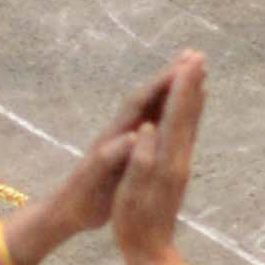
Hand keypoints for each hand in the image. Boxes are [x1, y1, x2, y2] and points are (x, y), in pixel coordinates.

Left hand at [31, 58, 182, 247]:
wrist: (68, 209)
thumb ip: (111, 156)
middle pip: (148, 95)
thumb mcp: (95, 178)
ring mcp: (126, 135)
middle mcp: (122, 129)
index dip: (161, 85)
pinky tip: (181, 105)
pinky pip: (155, 119)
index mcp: (115, 136)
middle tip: (195, 55)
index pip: (140, 102)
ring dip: (172, 86)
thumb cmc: (83, 197)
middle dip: (171, 75)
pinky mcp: (130, 145)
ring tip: (193, 70)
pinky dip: (169, 107)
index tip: (183, 68)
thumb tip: (133, 137)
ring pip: (153, 104)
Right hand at [105, 51, 206, 264]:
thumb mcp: (130, 194)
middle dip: (192, 83)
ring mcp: (182, 165)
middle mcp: (179, 159)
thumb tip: (146, 131)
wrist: (152, 251)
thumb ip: (139, 162)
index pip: (175, 115)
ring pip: (191, 122)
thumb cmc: (133, 223)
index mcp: (165, 161)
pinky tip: (192, 109)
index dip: (181, 86)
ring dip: (194, 95)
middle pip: (188, 114)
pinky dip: (191, 114)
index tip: (188, 61)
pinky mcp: (179, 172)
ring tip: (199, 73)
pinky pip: (188, 134)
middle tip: (198, 55)